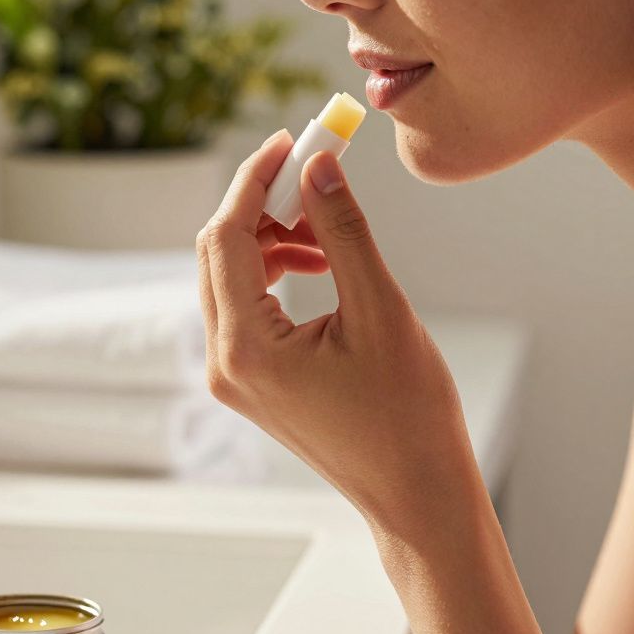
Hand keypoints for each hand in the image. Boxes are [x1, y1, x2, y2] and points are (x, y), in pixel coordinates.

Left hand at [196, 129, 468, 516]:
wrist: (415, 493)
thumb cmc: (408, 415)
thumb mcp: (380, 310)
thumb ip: (341, 231)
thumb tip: (317, 165)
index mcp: (246, 349)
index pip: (226, 238)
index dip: (254, 180)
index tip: (290, 140)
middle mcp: (224, 363)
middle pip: (218, 254)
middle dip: (261, 204)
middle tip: (312, 171)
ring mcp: (233, 377)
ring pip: (230, 278)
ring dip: (270, 238)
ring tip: (325, 226)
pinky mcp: (251, 381)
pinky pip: (245, 307)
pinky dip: (274, 273)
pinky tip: (319, 262)